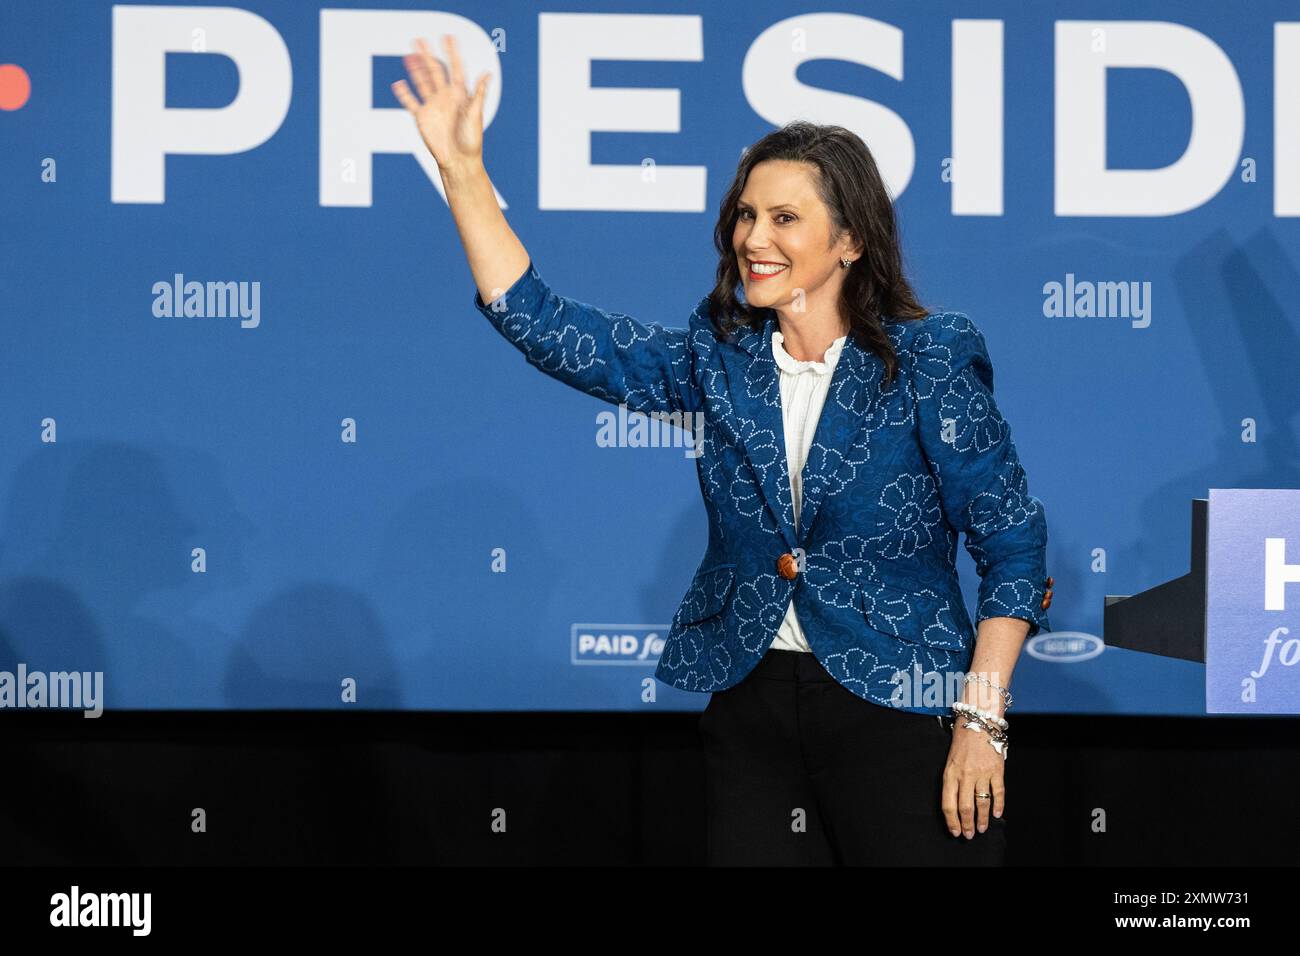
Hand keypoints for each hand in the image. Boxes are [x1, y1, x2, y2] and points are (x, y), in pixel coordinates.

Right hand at [391, 34, 488, 169]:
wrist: (458, 160)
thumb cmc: (471, 140)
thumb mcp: (476, 115)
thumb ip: (479, 94)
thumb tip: (487, 73)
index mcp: (460, 95)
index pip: (455, 68)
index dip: (452, 53)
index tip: (448, 37)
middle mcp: (445, 97)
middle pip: (435, 71)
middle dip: (428, 55)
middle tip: (420, 39)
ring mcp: (433, 106)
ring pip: (422, 82)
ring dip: (415, 69)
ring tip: (409, 55)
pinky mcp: (422, 117)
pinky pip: (411, 102)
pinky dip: (404, 94)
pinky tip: (398, 83)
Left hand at [940, 718, 1004, 838]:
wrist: (978, 723)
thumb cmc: (962, 744)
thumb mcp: (950, 762)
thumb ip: (952, 782)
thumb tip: (955, 806)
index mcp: (950, 774)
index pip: (948, 804)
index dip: (952, 821)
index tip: (955, 832)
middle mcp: (965, 775)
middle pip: (966, 807)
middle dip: (967, 825)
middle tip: (969, 835)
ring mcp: (982, 773)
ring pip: (982, 803)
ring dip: (982, 819)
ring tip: (981, 829)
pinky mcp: (996, 770)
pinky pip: (998, 792)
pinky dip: (998, 806)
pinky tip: (997, 814)